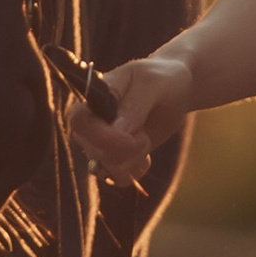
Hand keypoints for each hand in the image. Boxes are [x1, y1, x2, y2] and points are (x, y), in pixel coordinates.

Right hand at [73, 49, 194, 182]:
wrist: (176, 89)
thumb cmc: (163, 78)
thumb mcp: (153, 84)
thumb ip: (135, 105)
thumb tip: (117, 131)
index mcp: (93, 95)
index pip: (79, 122)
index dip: (102, 137)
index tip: (130, 139)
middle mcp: (90, 120)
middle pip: (94, 150)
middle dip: (127, 149)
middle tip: (145, 132)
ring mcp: (99, 141)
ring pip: (105, 168)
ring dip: (133, 160)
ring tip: (145, 139)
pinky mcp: (113, 156)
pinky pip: (116, 178)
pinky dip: (135, 171)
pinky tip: (145, 155)